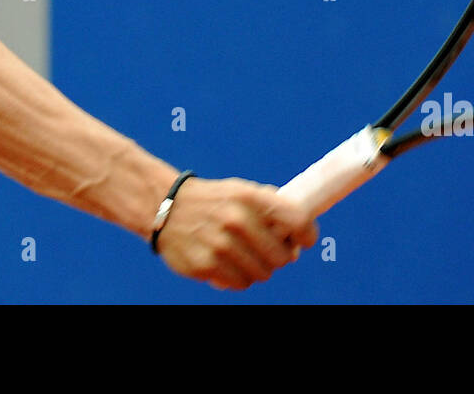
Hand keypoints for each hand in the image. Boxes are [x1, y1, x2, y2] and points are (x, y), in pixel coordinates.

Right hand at [153, 176, 316, 289]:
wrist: (166, 207)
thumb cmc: (214, 201)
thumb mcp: (241, 191)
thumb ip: (270, 209)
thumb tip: (298, 240)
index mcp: (249, 197)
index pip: (296, 220)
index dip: (307, 234)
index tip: (305, 241)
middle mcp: (236, 220)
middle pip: (281, 257)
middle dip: (279, 257)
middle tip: (268, 251)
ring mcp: (220, 245)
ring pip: (262, 274)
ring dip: (258, 269)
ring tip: (243, 256)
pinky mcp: (206, 265)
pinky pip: (240, 283)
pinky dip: (238, 277)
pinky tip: (228, 263)